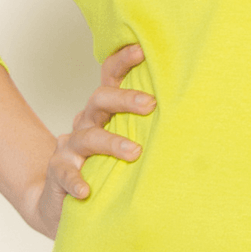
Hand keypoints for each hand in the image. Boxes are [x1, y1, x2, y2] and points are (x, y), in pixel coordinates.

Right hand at [26, 43, 153, 239]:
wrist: (61, 201)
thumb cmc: (104, 165)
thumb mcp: (124, 141)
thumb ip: (146, 126)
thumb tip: (190, 111)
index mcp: (104, 111)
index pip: (110, 77)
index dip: (122, 61)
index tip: (141, 50)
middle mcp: (86, 122)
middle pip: (100, 99)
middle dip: (124, 98)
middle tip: (150, 104)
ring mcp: (71, 147)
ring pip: (88, 136)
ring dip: (111, 142)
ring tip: (134, 153)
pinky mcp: (59, 171)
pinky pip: (65, 172)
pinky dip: (76, 180)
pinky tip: (87, 190)